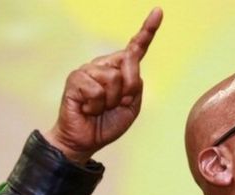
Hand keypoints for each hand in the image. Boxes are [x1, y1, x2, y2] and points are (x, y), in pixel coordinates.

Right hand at [44, 7, 162, 163]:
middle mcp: (104, 65)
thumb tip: (127, 62)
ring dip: (111, 100)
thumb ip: (135, 85)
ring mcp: (88, 70)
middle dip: (129, 89)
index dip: (148, 30)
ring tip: (99, 108)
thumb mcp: (132, 106)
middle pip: (129, 63)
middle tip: (117, 105)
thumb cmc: (108, 123)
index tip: (158, 11)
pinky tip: (87, 109)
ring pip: (113, 77)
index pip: (135, 48)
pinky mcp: (75, 79)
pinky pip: (97, 89)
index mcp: (120, 70)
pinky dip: (96, 105)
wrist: (86, 140)